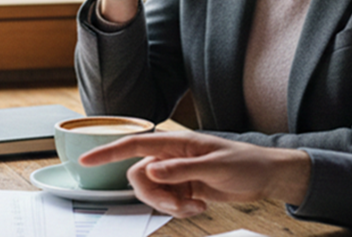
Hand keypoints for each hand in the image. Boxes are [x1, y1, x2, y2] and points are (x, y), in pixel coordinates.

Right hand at [78, 132, 310, 217]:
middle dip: (154, 196)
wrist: (266, 176)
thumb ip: (181, 169)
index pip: (134, 144)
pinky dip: (180, 210)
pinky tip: (200, 206)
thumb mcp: (216, 166)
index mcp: (176, 142)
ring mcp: (176, 173)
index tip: (85, 160)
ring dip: (169, 205)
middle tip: (178, 205)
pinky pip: (167, 202)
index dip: (107, 152)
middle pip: (139, 176)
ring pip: (152, 192)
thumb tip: (152, 171)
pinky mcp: (183, 188)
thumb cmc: (245, 162)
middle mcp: (170, 156)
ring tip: (195, 206)